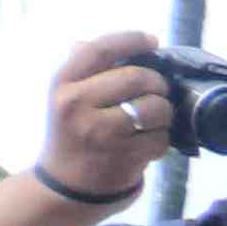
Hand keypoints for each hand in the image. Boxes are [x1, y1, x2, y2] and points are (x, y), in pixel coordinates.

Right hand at [33, 29, 174, 202]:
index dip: (131, 40)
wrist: (66, 185)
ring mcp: (101, 132)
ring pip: (155, 107)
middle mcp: (77, 104)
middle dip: (156, 83)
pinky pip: (161, 137)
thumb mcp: (66, 98)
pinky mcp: (124, 156)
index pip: (99, 49)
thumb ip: (89, 69)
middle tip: (157, 90)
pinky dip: (162, 139)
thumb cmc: (73, 133)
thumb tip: (125, 43)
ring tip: (152, 118)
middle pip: (138, 78)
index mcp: (62, 83)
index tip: (151, 41)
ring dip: (163, 112)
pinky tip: (147, 141)